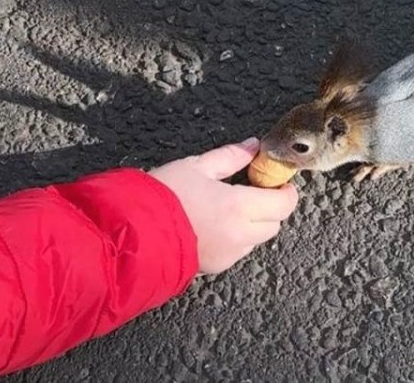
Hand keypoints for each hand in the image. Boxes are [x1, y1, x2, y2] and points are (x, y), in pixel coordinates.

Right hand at [149, 138, 297, 273]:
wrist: (129, 234)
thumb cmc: (161, 196)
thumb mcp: (196, 166)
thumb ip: (230, 156)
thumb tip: (253, 146)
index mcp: (239, 207)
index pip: (284, 204)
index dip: (285, 191)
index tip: (276, 180)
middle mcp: (239, 236)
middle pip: (274, 224)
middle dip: (269, 207)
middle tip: (252, 190)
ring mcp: (227, 255)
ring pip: (256, 240)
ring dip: (252, 224)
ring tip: (227, 207)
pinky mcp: (213, 268)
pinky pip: (236, 252)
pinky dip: (234, 238)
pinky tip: (212, 224)